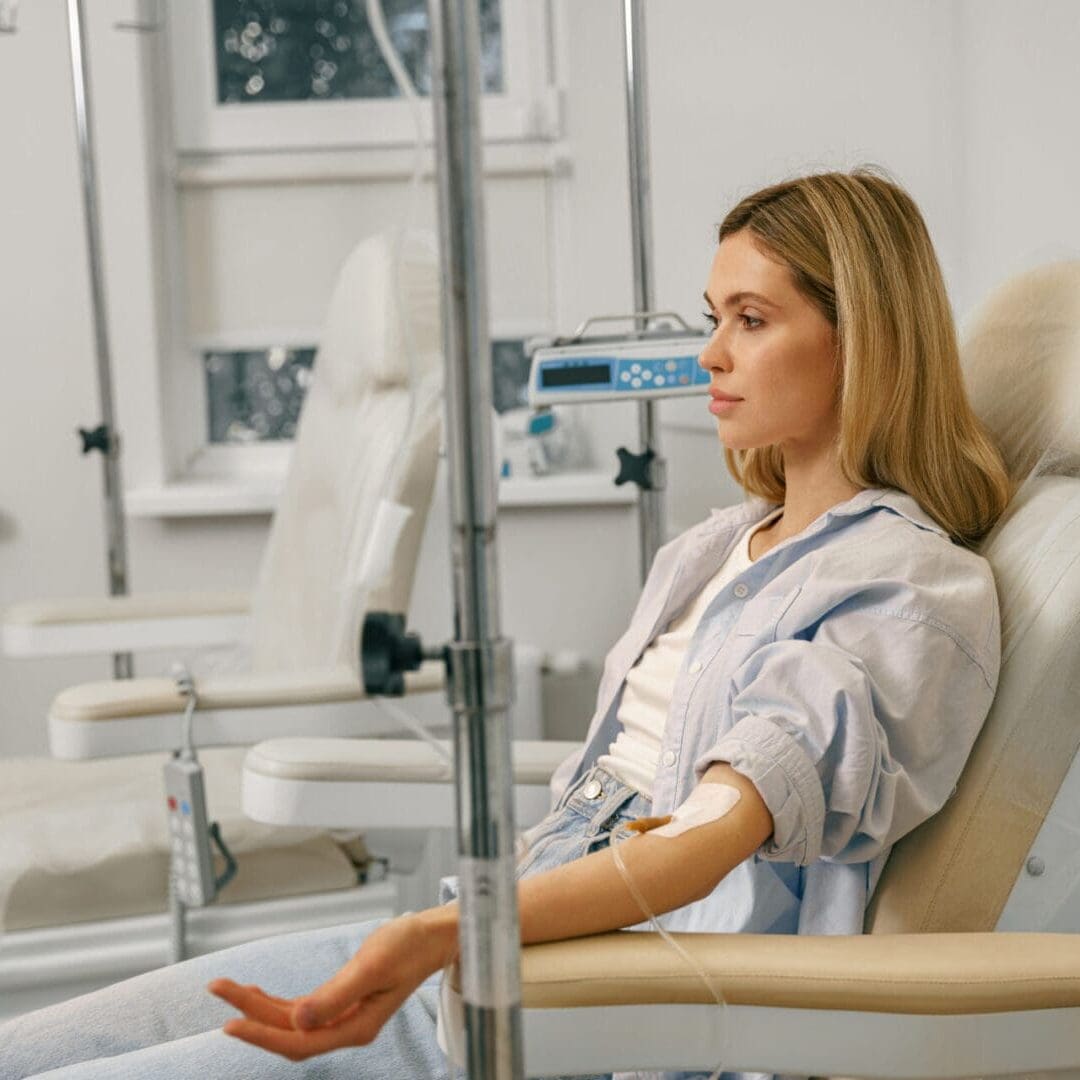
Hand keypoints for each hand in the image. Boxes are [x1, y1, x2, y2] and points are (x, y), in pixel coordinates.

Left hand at [208, 909, 456, 1060]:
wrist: (431, 937)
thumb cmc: (408, 946)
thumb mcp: (373, 965)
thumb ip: (336, 995)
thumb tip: (298, 1021)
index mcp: (356, 1026)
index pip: (299, 1041)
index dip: (263, 1035)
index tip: (230, 1023)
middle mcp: (346, 1027)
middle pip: (290, 1032)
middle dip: (251, 1014)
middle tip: (218, 988)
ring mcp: (343, 1017)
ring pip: (292, 1022)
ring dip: (259, 1008)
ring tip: (228, 989)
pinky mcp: (342, 1002)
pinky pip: (302, 1010)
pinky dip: (277, 1003)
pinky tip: (258, 994)